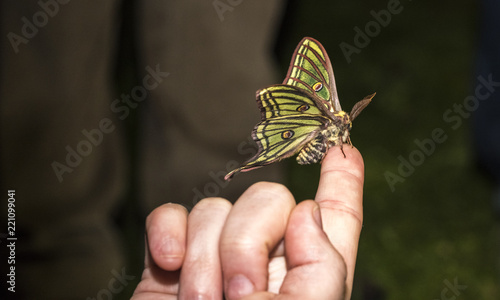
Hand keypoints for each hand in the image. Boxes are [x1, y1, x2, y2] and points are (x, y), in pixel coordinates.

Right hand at [132, 146, 363, 299]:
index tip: (343, 143)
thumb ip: (321, 269)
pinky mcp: (170, 262)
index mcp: (309, 280)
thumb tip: (307, 211)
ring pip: (216, 207)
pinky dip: (167, 233)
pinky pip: (171, 214)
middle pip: (270, 197)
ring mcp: (215, 259)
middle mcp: (266, 263)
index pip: (336, 217)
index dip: (343, 179)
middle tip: (237, 297)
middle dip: (249, 240)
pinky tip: (166, 264)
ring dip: (205, 257)